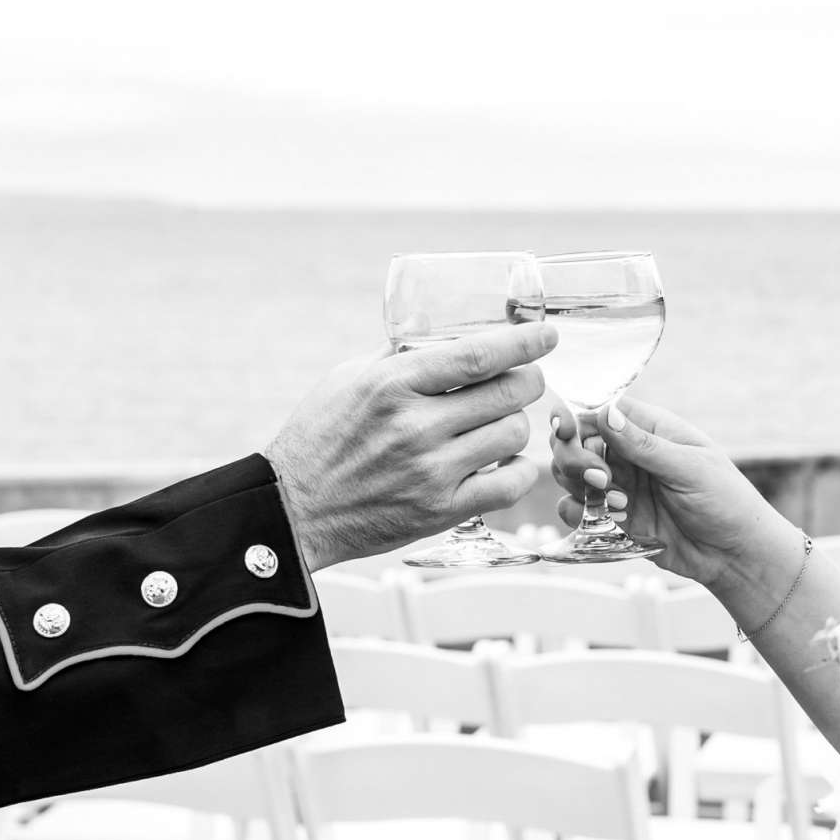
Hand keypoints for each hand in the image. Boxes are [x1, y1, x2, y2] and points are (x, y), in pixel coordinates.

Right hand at [267, 324, 556, 569]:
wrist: (292, 510)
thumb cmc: (319, 438)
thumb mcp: (348, 380)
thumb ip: (399, 357)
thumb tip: (446, 328)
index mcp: (392, 385)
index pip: (477, 355)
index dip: (523, 342)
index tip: (547, 334)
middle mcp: (415, 426)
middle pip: (509, 393)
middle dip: (528, 381)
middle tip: (524, 380)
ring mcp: (431, 471)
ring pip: (514, 435)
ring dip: (515, 425)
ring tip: (497, 425)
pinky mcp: (440, 511)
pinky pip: (510, 485)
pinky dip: (519, 470)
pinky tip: (504, 463)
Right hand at [545, 395, 783, 588]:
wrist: (735, 554)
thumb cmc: (726, 500)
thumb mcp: (690, 467)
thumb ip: (645, 444)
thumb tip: (605, 413)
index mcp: (650, 429)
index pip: (599, 410)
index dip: (576, 417)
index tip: (568, 432)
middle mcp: (629, 454)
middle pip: (576, 441)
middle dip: (575, 457)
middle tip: (599, 478)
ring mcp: (620, 485)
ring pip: (571, 475)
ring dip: (580, 487)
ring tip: (617, 502)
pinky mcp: (614, 518)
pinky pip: (579, 510)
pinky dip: (580, 513)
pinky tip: (610, 519)